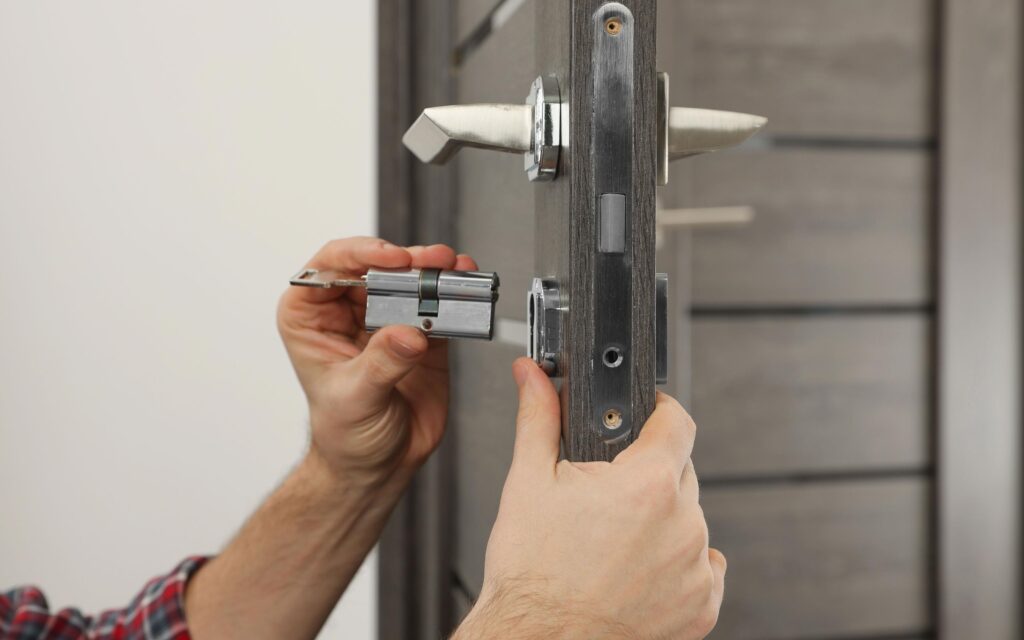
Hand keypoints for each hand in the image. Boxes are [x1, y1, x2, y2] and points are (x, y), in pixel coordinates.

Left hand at [277, 237, 477, 483]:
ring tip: (453, 268)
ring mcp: (387, 319)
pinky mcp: (422, 331)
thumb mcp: (355, 399)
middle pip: (375, 266)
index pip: (327, 268)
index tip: (390, 260)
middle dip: (406, 260)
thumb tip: (408, 333)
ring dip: (434, 270)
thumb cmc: (345, 435)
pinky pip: (438, 303)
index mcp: (311, 318)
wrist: (379, 465)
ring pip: (408, 279)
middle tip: (431, 263)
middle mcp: (347, 311)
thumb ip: (381, 363)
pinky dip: (454, 292)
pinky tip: (466, 286)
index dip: (359, 255)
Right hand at [455, 359, 725, 638]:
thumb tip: (531, 376)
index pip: (677, 421)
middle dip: (648, 473)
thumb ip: (538, 417)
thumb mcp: (528, 482)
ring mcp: (695, 568)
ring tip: (614, 543)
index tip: (646, 416)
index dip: (658, 412)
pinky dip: (676, 565)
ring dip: (662, 521)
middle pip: (680, 472)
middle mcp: (683, 523)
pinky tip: (636, 571)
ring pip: (689, 521)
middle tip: (607, 496)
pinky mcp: (701, 606)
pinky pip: (702, 568)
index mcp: (647, 484)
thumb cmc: (533, 574)